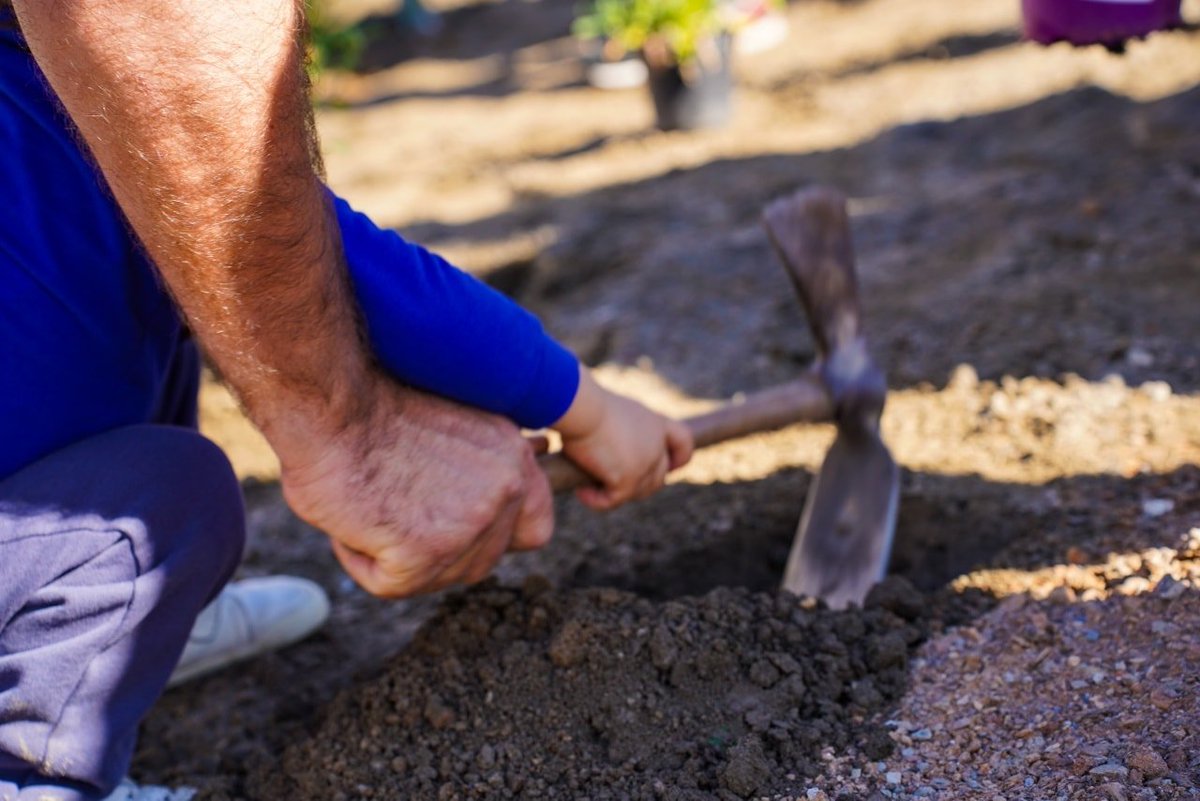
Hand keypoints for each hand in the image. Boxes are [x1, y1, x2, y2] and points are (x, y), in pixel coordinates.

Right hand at [279, 375, 553, 597]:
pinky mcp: (425, 552)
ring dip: (396, 555)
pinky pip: (392, 584)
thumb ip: (487, 462)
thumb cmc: (373, 404)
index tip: (452, 522)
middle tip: (394, 510)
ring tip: (370, 503)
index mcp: (514, 457)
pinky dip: (361, 560)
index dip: (491, 537)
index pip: (535, 529)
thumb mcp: (456, 424)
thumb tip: (517, 474)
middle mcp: (506, 488)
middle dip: (438, 550)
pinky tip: (351, 520)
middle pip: (483, 562)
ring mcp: (471, 523)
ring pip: (438, 578)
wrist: (328, 400)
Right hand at [553, 368, 692, 509]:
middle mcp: (656, 445)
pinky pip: (612, 501)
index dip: (678, 458)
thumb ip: (616, 433)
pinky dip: (596, 500)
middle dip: (637, 485)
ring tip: (588, 486)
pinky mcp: (628, 480)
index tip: (669, 467)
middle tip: (607, 483)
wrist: (580, 405)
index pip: (683, 442)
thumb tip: (603, 453)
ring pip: (638, 492)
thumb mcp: (608, 413)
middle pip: (659, 477)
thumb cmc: (585, 402)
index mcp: (655, 423)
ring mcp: (645, 464)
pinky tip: (580, 492)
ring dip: (615, 493)